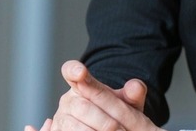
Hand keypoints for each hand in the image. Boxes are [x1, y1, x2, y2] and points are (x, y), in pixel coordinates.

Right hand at [26, 60, 164, 130]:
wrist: (109, 128)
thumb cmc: (115, 113)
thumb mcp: (126, 103)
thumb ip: (133, 94)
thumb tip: (136, 86)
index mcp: (81, 85)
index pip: (71, 71)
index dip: (74, 70)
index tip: (81, 72)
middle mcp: (67, 101)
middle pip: (83, 107)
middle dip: (104, 121)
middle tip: (121, 130)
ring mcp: (60, 119)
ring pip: (74, 127)